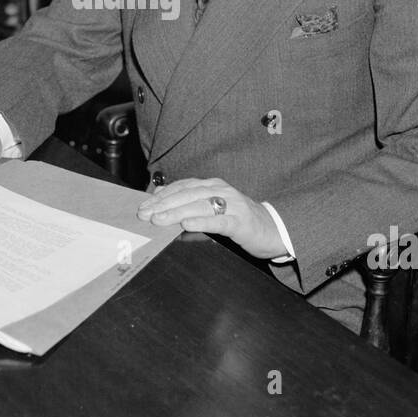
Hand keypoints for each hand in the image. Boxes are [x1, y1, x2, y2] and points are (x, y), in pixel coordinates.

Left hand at [136, 178, 285, 259]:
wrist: (274, 230)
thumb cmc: (240, 220)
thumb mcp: (214, 208)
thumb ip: (191, 204)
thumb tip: (162, 203)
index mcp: (213, 185)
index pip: (182, 186)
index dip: (162, 195)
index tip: (143, 205)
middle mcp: (222, 190)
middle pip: (187, 194)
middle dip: (163, 204)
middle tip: (144, 214)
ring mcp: (233, 205)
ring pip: (199, 205)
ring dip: (176, 212)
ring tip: (158, 220)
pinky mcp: (241, 221)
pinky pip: (219, 221)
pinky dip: (201, 222)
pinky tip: (186, 225)